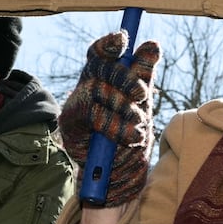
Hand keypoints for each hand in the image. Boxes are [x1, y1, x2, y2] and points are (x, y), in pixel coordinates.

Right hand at [57, 32, 160, 206]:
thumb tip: (151, 44)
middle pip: (99, 67)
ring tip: (138, 126)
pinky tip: (130, 137)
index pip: (101, 53)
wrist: (117, 184)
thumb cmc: (129, 142)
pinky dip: (116, 126)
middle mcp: (87, 89)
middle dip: (124, 77)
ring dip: (124, 107)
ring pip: (98, 89)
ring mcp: (76, 106)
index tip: (123, 39)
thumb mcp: (143, 106)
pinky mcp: (71, 126)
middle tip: (140, 94)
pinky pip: (93, 115)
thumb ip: (143, 75)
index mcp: (104, 80)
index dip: (110, 43)